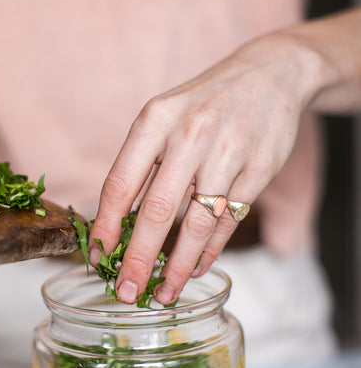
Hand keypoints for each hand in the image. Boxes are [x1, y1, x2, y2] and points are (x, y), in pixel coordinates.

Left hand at [89, 31, 317, 304]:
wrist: (270, 74)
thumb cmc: (204, 104)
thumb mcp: (164, 118)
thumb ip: (140, 164)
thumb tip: (115, 225)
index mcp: (155, 120)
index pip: (120, 184)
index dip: (106, 227)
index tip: (98, 258)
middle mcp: (189, 135)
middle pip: (156, 211)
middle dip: (139, 259)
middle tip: (128, 293)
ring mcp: (227, 152)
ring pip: (196, 223)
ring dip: (178, 266)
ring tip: (165, 292)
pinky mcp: (259, 169)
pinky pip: (228, 220)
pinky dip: (210, 250)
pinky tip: (196, 268)